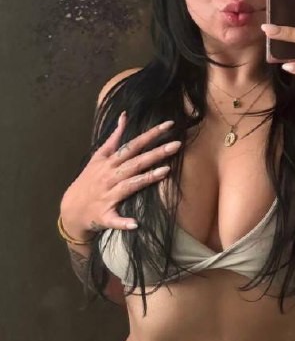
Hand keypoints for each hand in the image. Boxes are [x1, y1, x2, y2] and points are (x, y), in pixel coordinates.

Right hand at [59, 113, 181, 239]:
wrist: (70, 209)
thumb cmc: (89, 181)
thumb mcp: (98, 157)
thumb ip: (113, 138)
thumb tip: (124, 116)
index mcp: (110, 162)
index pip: (133, 145)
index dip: (151, 135)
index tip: (169, 125)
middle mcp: (110, 177)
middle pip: (136, 162)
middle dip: (156, 153)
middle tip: (177, 144)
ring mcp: (107, 196)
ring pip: (129, 185)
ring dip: (146, 179)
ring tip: (166, 171)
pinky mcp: (105, 215)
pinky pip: (115, 219)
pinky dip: (124, 222)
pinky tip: (136, 224)